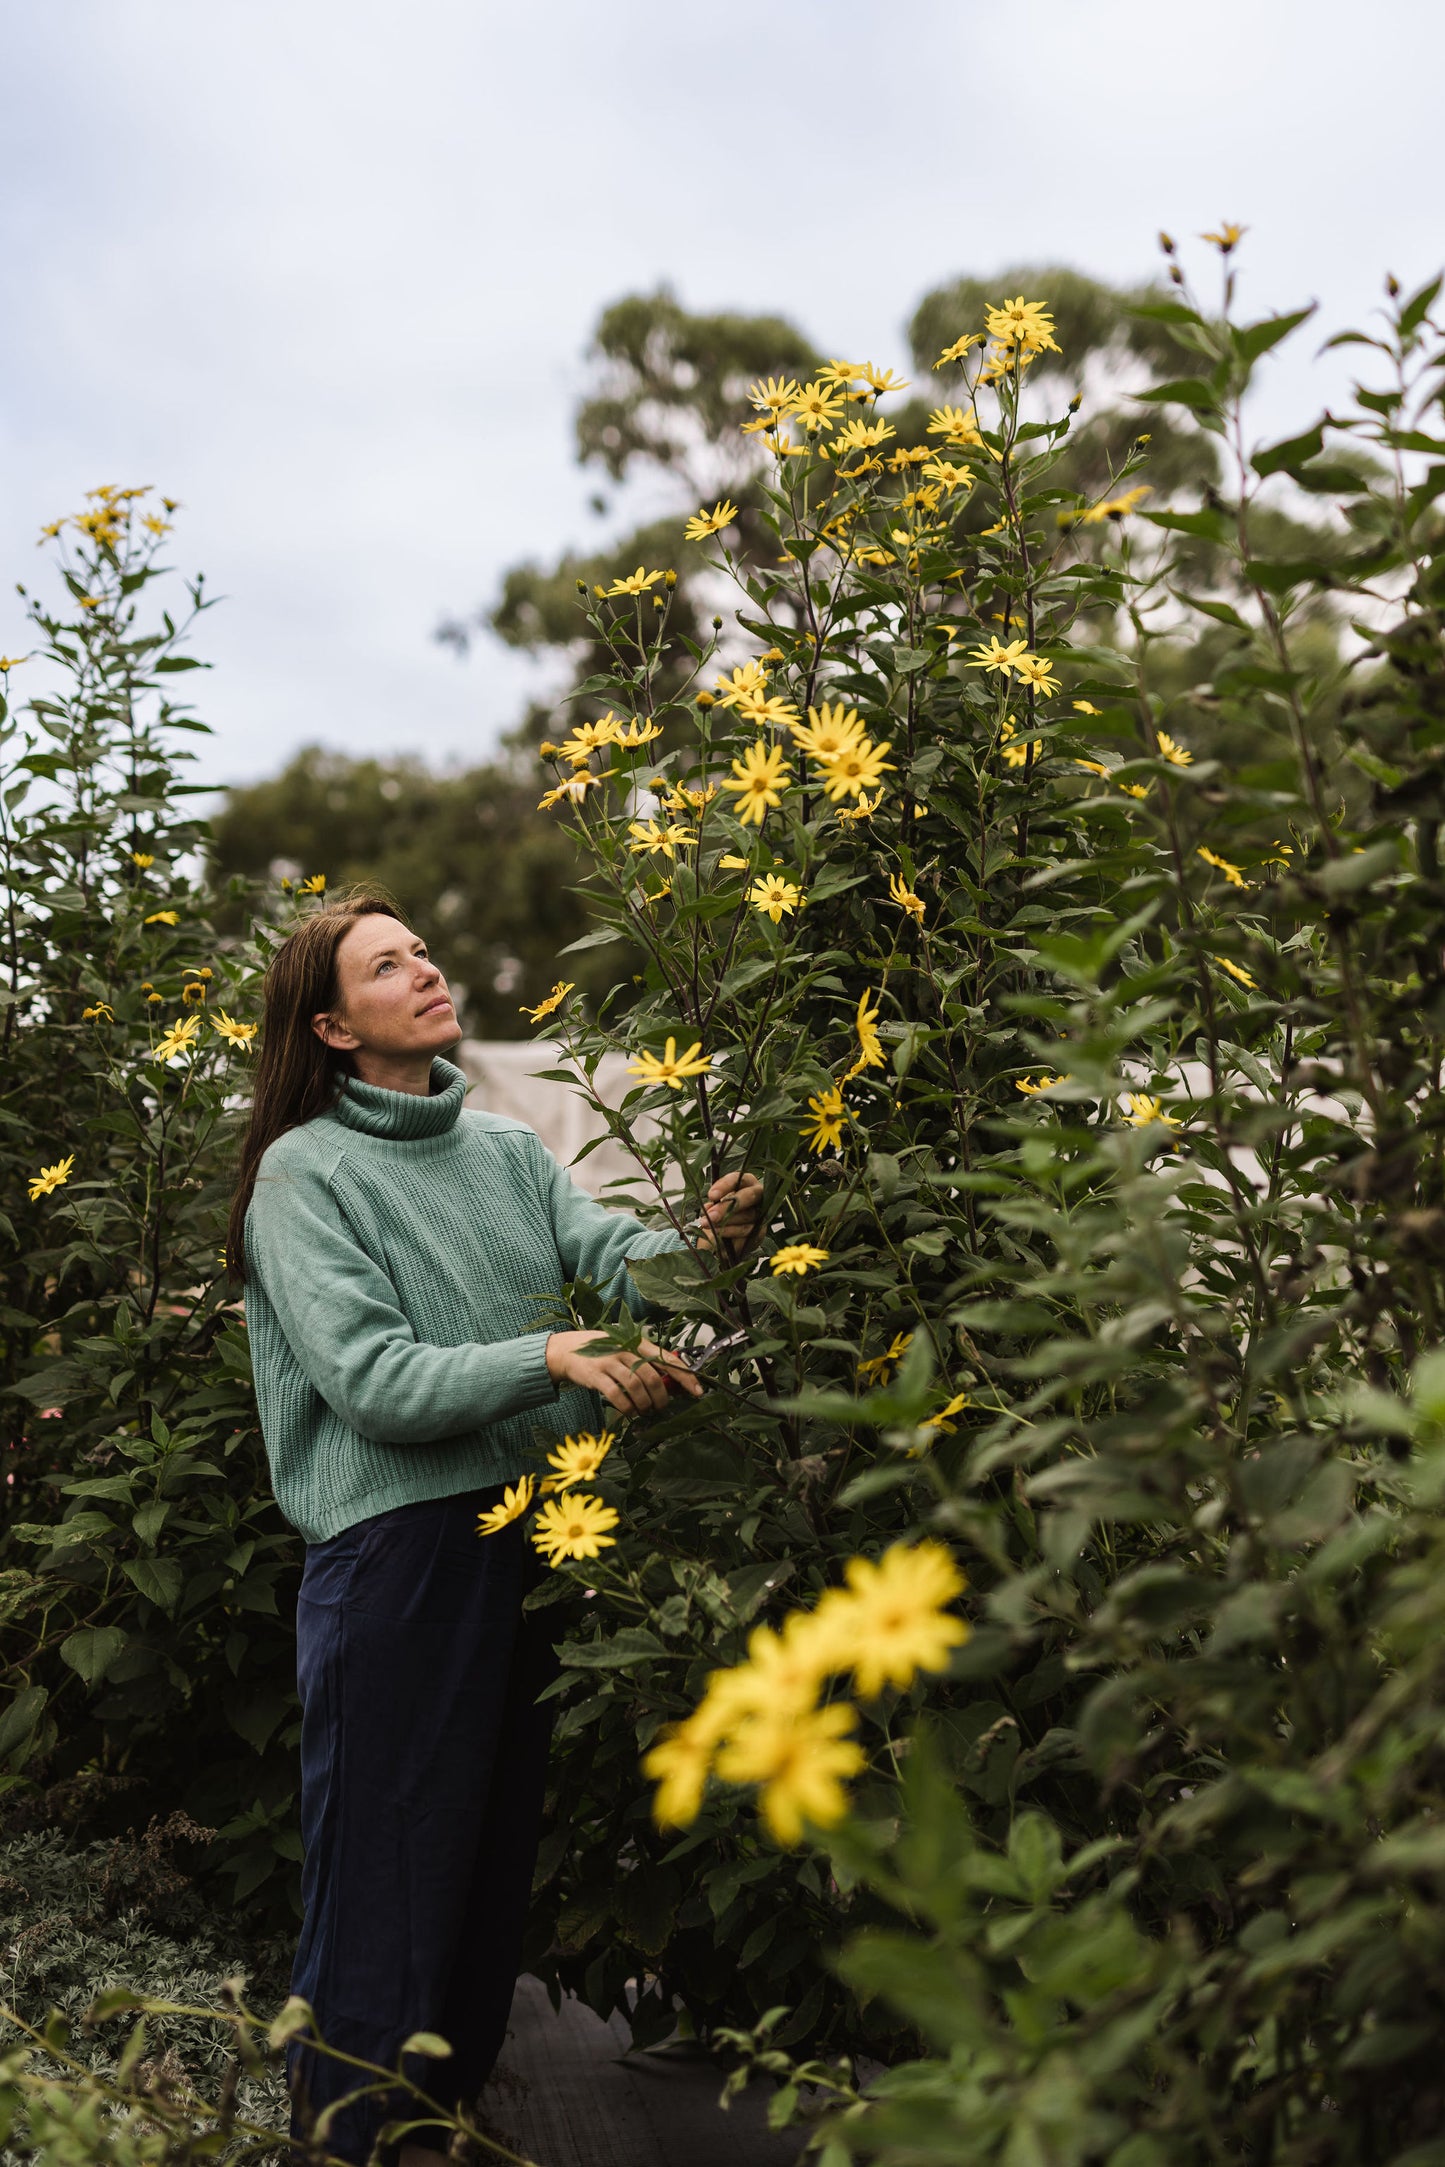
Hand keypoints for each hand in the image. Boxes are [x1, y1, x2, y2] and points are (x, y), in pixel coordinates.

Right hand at [545, 1330, 701, 1416]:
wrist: (567, 1350)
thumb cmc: (602, 1352)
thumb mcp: (624, 1348)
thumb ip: (644, 1360)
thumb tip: (671, 1381)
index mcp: (636, 1341)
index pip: (667, 1359)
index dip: (685, 1376)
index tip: (698, 1391)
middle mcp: (625, 1349)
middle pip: (652, 1377)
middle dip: (661, 1397)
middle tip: (661, 1407)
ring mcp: (609, 1361)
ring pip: (636, 1388)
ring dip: (645, 1404)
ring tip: (645, 1411)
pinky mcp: (596, 1376)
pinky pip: (618, 1396)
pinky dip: (627, 1408)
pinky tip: (630, 1412)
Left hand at [696, 1170, 763, 1258]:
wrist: (729, 1230)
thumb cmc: (722, 1210)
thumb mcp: (716, 1204)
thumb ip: (713, 1204)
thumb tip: (708, 1210)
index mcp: (746, 1182)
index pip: (738, 1179)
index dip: (725, 1186)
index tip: (711, 1196)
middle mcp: (758, 1194)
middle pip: (748, 1196)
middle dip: (727, 1206)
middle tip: (710, 1215)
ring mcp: (762, 1212)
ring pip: (747, 1215)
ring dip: (726, 1222)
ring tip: (709, 1225)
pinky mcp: (761, 1230)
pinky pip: (747, 1231)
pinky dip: (732, 1232)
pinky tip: (719, 1235)